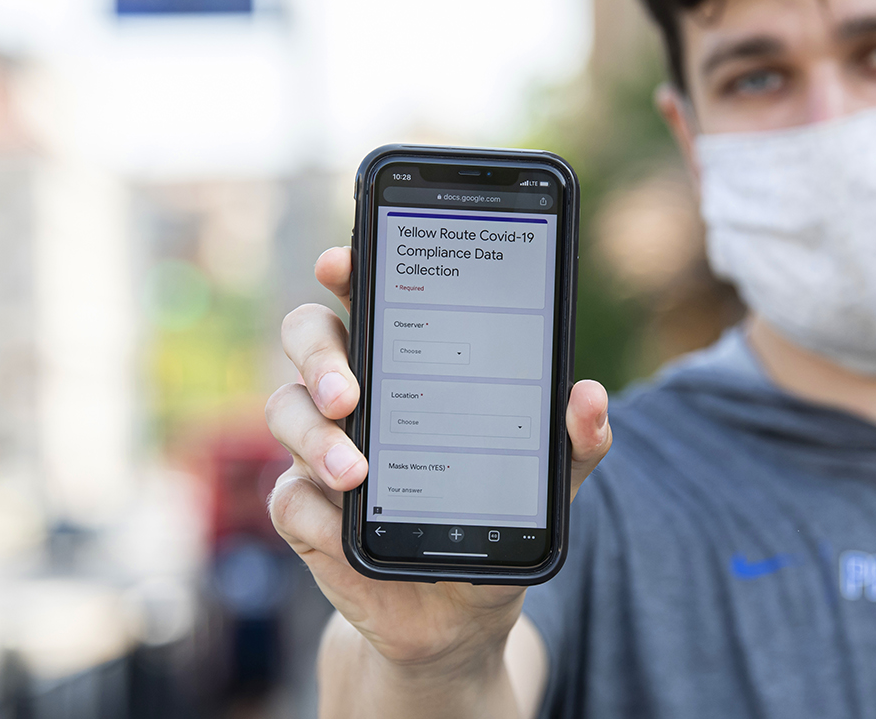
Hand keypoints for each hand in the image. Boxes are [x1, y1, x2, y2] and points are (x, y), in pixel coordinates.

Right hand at [265, 246, 611, 673]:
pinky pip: (287, 498)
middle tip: (348, 391)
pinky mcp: (308, 513)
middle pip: (307, 339)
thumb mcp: (545, 482)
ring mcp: (321, 451)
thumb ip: (573, 442)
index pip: (365, 299)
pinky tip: (342, 529)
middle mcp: (354, 395)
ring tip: (356, 472)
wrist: (461, 614)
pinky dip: (313, 511)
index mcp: (404, 364)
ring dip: (314, 438)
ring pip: (286, 411)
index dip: (345, 272)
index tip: (342, 261)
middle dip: (317, 355)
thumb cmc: (494, 520)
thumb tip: (589, 397)